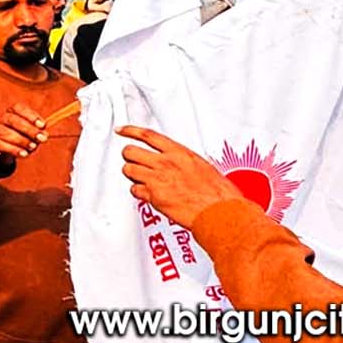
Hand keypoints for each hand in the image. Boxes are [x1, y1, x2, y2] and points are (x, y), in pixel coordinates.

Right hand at [0, 103, 48, 158]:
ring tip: (33, 147)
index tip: (42, 125)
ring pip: (4, 132)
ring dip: (21, 140)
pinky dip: (12, 149)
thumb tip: (44, 134)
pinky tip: (23, 153)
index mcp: (10, 111)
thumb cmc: (19, 138)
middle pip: (12, 120)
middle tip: (41, 138)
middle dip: (28, 129)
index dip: (30, 115)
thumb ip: (36, 132)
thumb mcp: (29, 134)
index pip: (18, 108)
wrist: (2, 151)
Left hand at [118, 125, 245, 227]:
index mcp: (179, 152)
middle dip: (129, 156)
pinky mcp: (154, 197)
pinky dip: (138, 192)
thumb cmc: (218, 193)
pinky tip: (147, 194)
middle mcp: (165, 163)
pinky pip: (134, 190)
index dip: (130, 131)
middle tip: (133, 161)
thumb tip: (175, 162)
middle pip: (131, 151)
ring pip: (128, 170)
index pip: (148, 135)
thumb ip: (183, 161)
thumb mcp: (202, 166)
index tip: (121, 130)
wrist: (220, 212)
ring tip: (141, 179)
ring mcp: (157, 179)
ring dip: (132, 174)